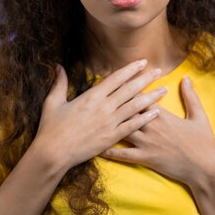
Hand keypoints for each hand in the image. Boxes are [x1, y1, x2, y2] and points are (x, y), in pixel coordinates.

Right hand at [33, 60, 167, 169]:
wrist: (53, 153)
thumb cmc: (51, 128)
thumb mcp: (53, 102)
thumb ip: (60, 83)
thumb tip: (59, 66)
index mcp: (91, 96)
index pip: (116, 78)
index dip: (130, 69)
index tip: (142, 62)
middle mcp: (104, 107)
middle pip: (130, 89)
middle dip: (146, 79)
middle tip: (159, 70)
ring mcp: (109, 123)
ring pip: (135, 106)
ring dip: (151, 97)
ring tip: (164, 89)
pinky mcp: (111, 138)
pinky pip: (132, 126)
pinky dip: (145, 118)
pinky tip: (156, 113)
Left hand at [99, 76, 214, 185]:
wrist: (205, 168)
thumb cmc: (203, 141)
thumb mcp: (199, 116)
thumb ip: (191, 96)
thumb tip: (186, 78)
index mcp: (163, 115)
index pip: (141, 98)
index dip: (128, 90)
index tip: (117, 83)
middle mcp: (151, 126)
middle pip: (128, 111)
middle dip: (114, 104)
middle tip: (99, 98)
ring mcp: (147, 143)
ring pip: (123, 129)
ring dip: (109, 124)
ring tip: (94, 119)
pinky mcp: (146, 158)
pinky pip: (124, 154)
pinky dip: (110, 151)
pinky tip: (98, 147)